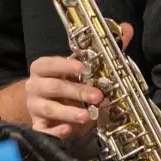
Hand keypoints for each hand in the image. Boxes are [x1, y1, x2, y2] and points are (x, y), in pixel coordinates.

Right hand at [26, 22, 133, 138]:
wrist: (42, 106)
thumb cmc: (62, 83)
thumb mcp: (76, 68)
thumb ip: (100, 51)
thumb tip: (126, 29)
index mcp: (43, 69)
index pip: (49, 64)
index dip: (64, 65)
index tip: (82, 67)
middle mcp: (36, 85)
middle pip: (54, 86)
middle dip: (76, 91)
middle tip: (97, 96)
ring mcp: (35, 106)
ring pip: (48, 108)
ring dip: (68, 112)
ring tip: (87, 116)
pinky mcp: (38, 125)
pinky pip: (43, 129)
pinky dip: (54, 131)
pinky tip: (67, 130)